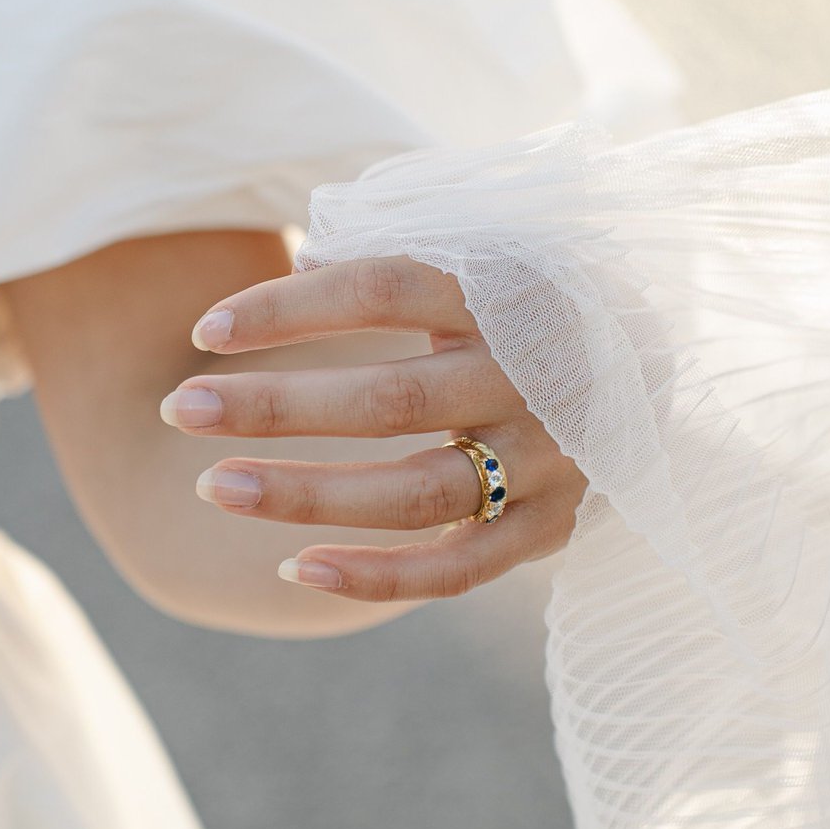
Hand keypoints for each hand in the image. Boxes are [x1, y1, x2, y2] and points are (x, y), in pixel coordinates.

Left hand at [160, 257, 586, 601]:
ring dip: (308, 496)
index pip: (383, 290)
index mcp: (512, 289)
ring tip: (213, 486)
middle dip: (274, 407)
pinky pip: (462, 568)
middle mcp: (537, 375)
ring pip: (418, 491)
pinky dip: (380, 578)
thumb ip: (398, 255)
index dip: (288, 309)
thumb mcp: (482, 251)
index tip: (205, 331)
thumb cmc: (531, 295)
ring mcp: (554, 459)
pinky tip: (296, 569)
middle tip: (182, 409)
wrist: (647, 353)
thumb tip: (296, 263)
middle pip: (390, 399)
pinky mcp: (558, 525)